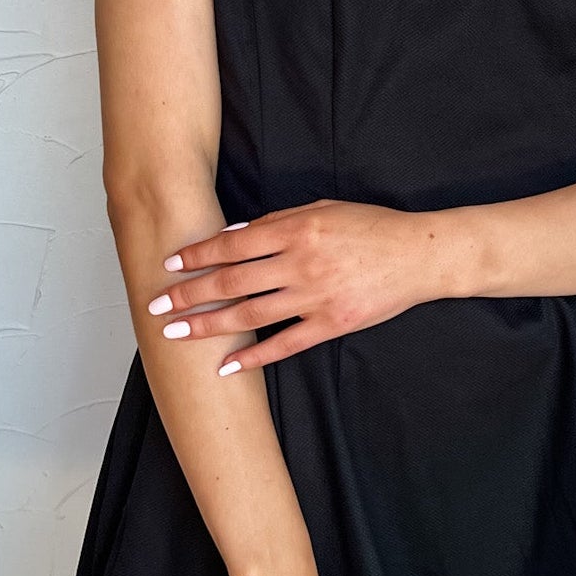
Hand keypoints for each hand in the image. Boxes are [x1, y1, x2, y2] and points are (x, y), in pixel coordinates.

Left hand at [148, 198, 426, 375]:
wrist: (419, 255)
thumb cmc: (370, 227)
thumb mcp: (323, 209)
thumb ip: (278, 221)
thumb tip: (232, 237)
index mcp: (296, 229)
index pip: (233, 245)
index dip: (197, 255)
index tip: (169, 264)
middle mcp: (300, 263)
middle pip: (232, 282)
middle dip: (189, 294)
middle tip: (157, 306)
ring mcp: (315, 297)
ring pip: (250, 315)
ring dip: (208, 325)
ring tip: (177, 333)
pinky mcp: (332, 324)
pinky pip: (285, 344)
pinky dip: (254, 358)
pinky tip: (226, 366)